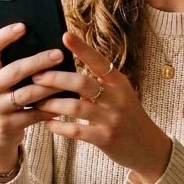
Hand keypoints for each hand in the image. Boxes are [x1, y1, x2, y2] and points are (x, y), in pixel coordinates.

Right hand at [0, 23, 67, 179]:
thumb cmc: (5, 98)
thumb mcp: (2, 81)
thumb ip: (14, 64)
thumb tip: (46, 41)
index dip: (4, 35)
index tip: (23, 26)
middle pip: (14, 71)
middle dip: (39, 61)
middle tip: (59, 54)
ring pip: (27, 94)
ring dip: (50, 86)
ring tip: (68, 79)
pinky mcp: (6, 125)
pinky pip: (33, 114)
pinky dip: (51, 108)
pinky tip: (65, 102)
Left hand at [31, 32, 173, 183]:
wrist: (148, 148)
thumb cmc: (128, 117)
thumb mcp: (120, 95)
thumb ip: (99, 85)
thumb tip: (66, 73)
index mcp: (119, 83)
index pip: (99, 61)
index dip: (82, 48)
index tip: (65, 35)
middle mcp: (117, 98)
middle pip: (82, 83)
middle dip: (56, 79)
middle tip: (36, 76)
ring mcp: (111, 119)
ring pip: (75, 107)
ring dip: (52, 104)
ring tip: (37, 102)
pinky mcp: (105, 139)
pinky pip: (76, 131)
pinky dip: (59, 126)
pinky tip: (47, 123)